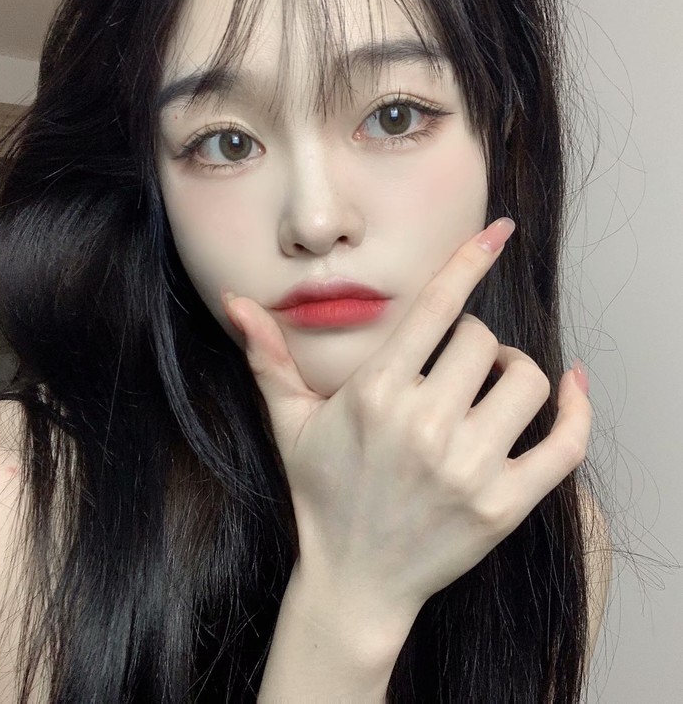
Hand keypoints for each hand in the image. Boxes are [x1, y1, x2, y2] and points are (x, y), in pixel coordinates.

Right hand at [223, 217, 591, 622]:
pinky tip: (571, 391)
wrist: (354, 580)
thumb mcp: (288, 424)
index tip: (499, 232)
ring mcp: (468, 468)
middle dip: (476, 341)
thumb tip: (235, 302)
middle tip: (462, 362)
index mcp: (375, 394)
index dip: (470, 260)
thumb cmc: (321, 495)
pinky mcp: (504, 506)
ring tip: (496, 382)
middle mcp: (424, 426)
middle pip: (484, 341)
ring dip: (518, 369)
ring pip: (527, 380)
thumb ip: (267, 358)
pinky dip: (578, 409)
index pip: (436, 308)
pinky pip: (565, 443)